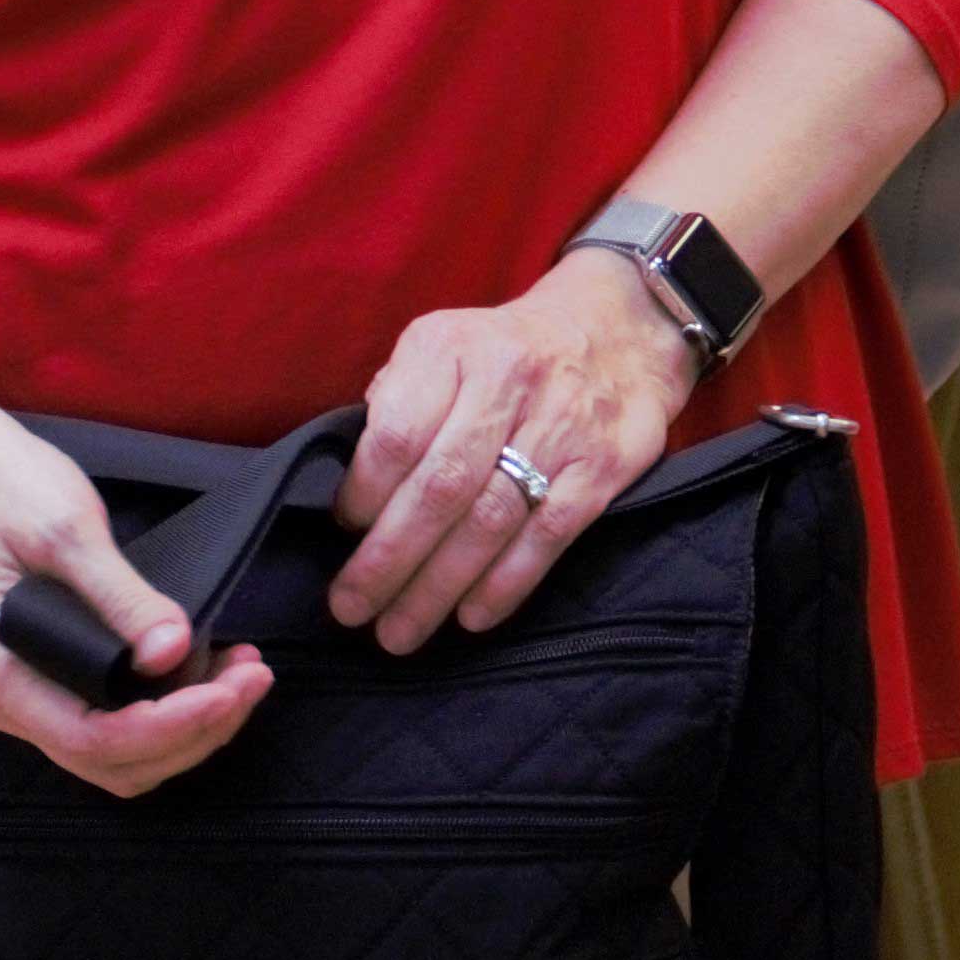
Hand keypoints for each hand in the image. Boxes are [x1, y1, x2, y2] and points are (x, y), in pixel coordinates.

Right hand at [0, 397, 271, 796]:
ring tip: (243, 673)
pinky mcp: (51, 679)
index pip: (93, 738)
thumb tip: (172, 651)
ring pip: (118, 753)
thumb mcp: (68, 532)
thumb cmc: (3, 491)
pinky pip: (112, 721)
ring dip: (187, 728)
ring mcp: (28, 695)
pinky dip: (167, 710)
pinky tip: (207, 667)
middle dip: (193, 732)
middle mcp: (8, 700)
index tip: (231, 691)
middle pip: (113, 761)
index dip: (170, 727)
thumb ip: (119, 596)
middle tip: (255, 678)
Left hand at [330, 252, 694, 653]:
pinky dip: (506, 584)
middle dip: (388, 560)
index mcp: (452, 346)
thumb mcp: (440, 346)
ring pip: (490, 520)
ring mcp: (562, 422)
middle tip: (351, 610)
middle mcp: (508, 378)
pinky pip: (548, 534)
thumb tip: (355, 490)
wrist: (616, 328)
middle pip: (441, 487)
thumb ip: (396, 404)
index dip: (363, 495)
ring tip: (399, 631)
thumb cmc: (501, 355)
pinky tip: (471, 616)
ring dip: (438, 587)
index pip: (397, 435)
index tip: (343, 531)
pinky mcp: (603, 463)